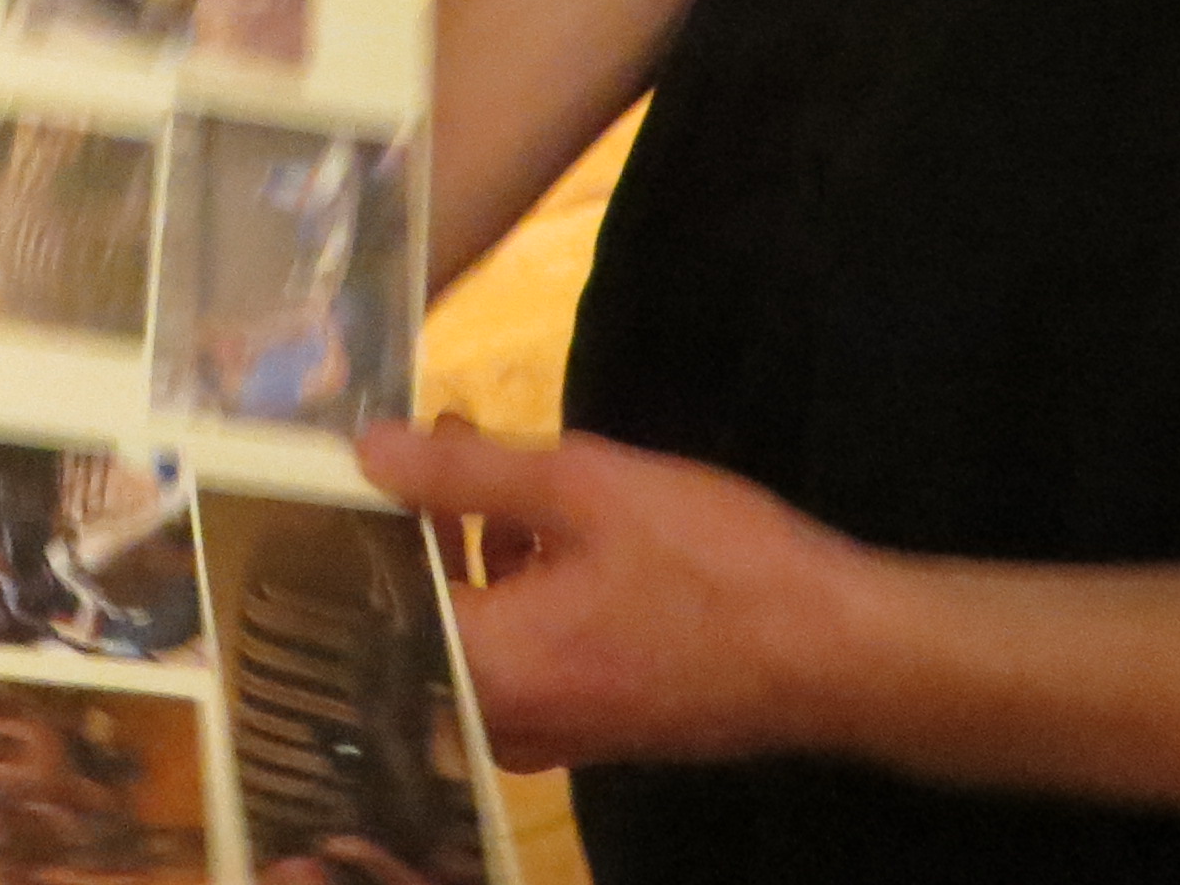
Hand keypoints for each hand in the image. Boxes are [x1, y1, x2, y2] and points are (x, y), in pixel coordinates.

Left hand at [359, 415, 874, 773]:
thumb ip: (465, 470)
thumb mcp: (583, 486)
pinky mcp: (591, 726)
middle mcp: (501, 721)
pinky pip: (514, 661)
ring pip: (464, 641)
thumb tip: (368, 451)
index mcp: (484, 669)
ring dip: (462, 555)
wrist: (833, 652)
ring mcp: (550, 734)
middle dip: (411, 531)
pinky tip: (540, 530)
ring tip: (480, 465)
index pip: (368, 607)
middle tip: (424, 446)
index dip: (352, 528)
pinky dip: (509, 594)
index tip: (346, 463)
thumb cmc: (708, 565)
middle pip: (412, 626)